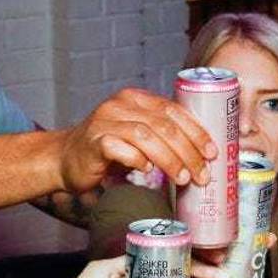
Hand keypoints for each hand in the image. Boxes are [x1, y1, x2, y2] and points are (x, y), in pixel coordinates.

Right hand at [57, 88, 216, 194]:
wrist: (64, 159)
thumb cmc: (106, 150)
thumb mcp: (136, 134)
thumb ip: (160, 135)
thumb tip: (201, 155)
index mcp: (135, 98)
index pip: (173, 110)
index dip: (197, 131)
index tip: (212, 153)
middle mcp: (120, 105)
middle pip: (164, 125)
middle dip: (188, 151)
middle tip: (201, 174)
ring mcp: (105, 121)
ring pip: (146, 136)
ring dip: (169, 159)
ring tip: (182, 178)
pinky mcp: (93, 141)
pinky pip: (120, 149)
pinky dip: (137, 160)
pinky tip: (146, 172)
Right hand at [188, 234, 277, 277]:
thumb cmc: (215, 263)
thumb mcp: (230, 252)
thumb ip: (249, 245)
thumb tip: (270, 239)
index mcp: (194, 250)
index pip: (196, 247)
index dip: (207, 251)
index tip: (221, 256)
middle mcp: (186, 268)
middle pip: (189, 268)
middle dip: (205, 273)